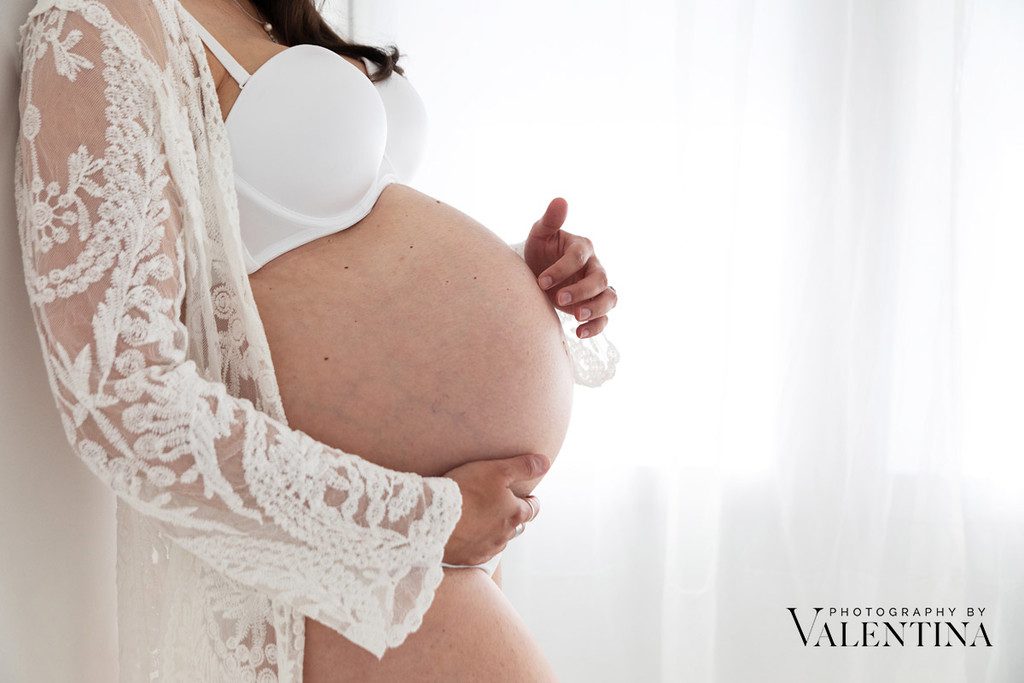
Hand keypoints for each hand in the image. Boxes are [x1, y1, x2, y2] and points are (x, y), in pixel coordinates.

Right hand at [441, 453, 548, 565]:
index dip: (531, 501)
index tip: (529, 497)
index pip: (532, 508)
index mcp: (515, 514)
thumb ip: (523, 467)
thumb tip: (545, 462)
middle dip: (513, 516)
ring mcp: (487, 549)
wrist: (433, 520)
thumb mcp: (497, 470)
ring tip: (483, 519)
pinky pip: (479, 551)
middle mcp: (505, 536)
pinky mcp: (468, 558)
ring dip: (495, 530)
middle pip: (517, 526)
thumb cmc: (466, 491)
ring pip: (499, 540)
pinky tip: (468, 534)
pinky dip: (477, 542)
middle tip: (504, 507)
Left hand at [524, 197, 616, 338]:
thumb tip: (560, 200)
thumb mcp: (540, 234)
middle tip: (559, 299)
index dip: (561, 269)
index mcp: (582, 247)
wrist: (539, 274)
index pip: (578, 256)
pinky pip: (605, 318)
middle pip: (600, 278)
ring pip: (610, 298)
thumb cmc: (541, 251)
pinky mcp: (594, 305)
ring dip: (596, 308)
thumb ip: (550, 220)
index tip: (541, 281)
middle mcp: (595, 266)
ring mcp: (597, 288)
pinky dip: (596, 327)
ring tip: (576, 317)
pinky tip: (578, 333)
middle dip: (582, 290)